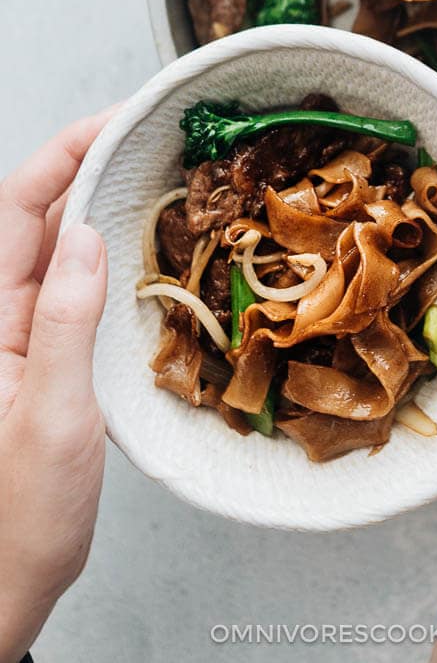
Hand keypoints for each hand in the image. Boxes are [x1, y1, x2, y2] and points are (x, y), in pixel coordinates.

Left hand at [0, 113, 110, 662]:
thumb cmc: (19, 515)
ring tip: (157, 171)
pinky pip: (78, 283)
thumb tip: (84, 235)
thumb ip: (65, 323)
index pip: (16, 208)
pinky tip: (146, 240)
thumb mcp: (51, 418)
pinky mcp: (48, 351)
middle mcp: (0, 314)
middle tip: (151, 134)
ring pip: (61, 243)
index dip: (64, 154)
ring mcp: (24, 331)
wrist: (8, 579)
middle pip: (40, 213)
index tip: (115, 121)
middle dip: (92, 162)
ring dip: (104, 201)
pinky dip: (112, 250)